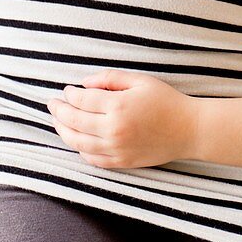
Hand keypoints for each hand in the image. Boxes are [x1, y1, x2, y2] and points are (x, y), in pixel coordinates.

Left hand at [47, 69, 195, 168]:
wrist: (189, 130)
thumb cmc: (166, 101)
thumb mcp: (140, 80)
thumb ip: (110, 78)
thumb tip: (84, 83)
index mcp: (119, 106)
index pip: (82, 100)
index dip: (70, 94)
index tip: (67, 89)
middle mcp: (114, 130)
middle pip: (74, 121)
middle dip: (59, 111)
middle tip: (52, 103)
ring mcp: (116, 149)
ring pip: (77, 142)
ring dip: (63, 131)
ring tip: (58, 121)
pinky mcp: (121, 162)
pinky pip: (92, 159)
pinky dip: (79, 149)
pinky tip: (76, 140)